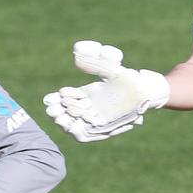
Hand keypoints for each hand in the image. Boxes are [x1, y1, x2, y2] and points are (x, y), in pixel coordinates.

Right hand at [43, 41, 168, 141]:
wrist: (144, 91)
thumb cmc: (128, 79)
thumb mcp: (109, 69)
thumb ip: (94, 64)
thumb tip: (76, 58)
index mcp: (87, 94)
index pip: (66, 99)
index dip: (56, 100)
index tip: (48, 99)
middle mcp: (89, 108)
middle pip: (68, 113)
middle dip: (57, 112)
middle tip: (51, 110)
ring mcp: (96, 119)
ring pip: (75, 124)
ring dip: (66, 123)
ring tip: (59, 120)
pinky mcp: (105, 127)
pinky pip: (90, 134)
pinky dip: (80, 132)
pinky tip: (73, 128)